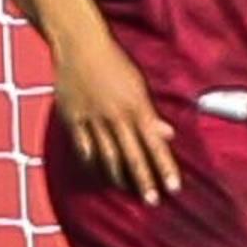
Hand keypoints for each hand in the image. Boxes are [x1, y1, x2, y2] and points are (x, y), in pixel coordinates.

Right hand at [52, 30, 179, 202]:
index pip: (155, 145)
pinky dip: (90, 162)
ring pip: (107, 155)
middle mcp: (117, 116)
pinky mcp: (73, 118)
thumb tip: (168, 135)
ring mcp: (93, 118)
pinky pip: (83, 147)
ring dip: (118, 176)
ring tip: (125, 189)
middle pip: (132, 156)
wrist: (80, 45)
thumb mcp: (138, 86)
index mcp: (137, 107)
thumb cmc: (114, 63)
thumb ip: (150, 114)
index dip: (165, 168)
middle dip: (143, 180)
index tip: (173, 188)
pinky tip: (96, 172)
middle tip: (151, 201)